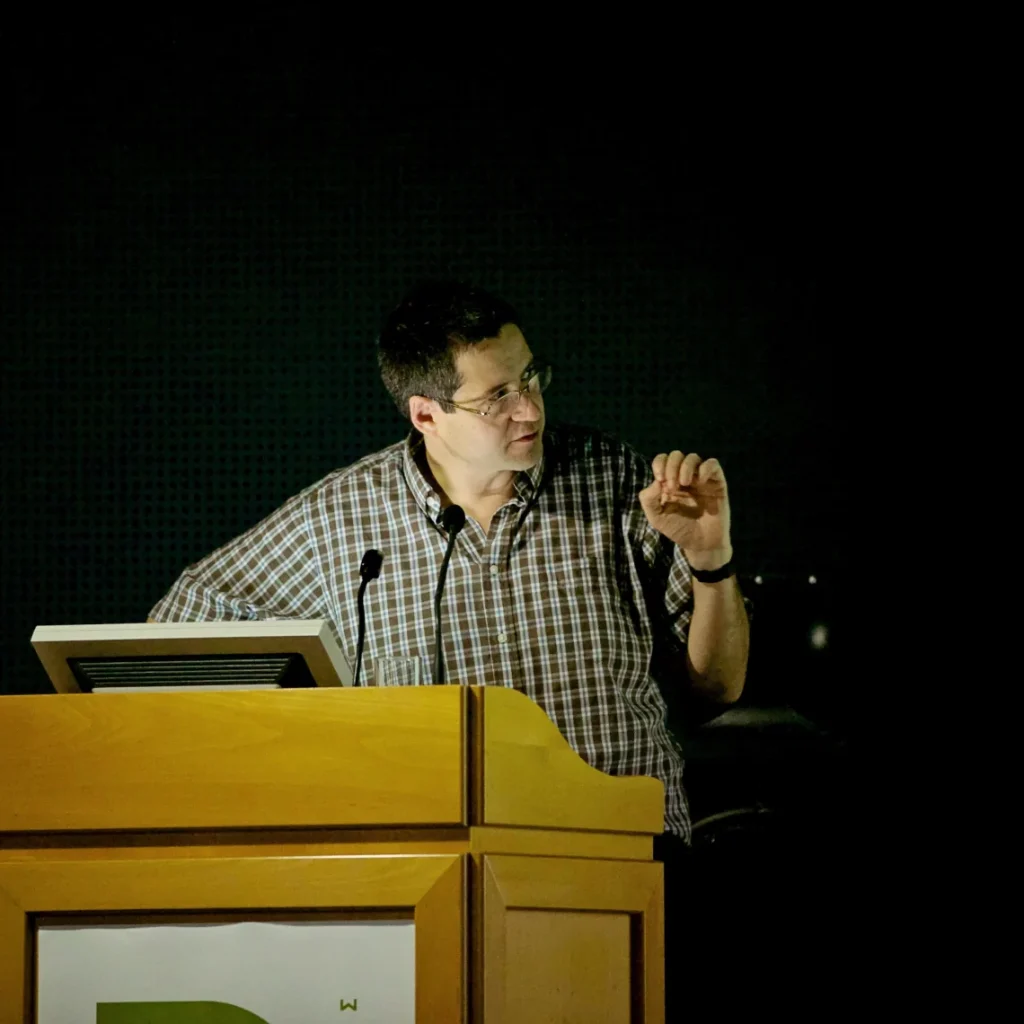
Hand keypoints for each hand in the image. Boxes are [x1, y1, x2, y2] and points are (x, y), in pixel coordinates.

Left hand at [638, 451, 732, 570]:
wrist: (701, 544)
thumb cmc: (679, 530)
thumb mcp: (656, 517)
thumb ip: (649, 499)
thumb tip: (655, 481)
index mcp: (669, 482)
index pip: (662, 460)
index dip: (659, 464)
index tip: (660, 480)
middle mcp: (684, 477)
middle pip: (676, 455)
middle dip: (671, 467)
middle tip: (672, 487)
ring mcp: (701, 479)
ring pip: (693, 457)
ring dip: (685, 467)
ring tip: (684, 484)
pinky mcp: (717, 483)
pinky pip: (713, 464)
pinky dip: (705, 468)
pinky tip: (700, 482)